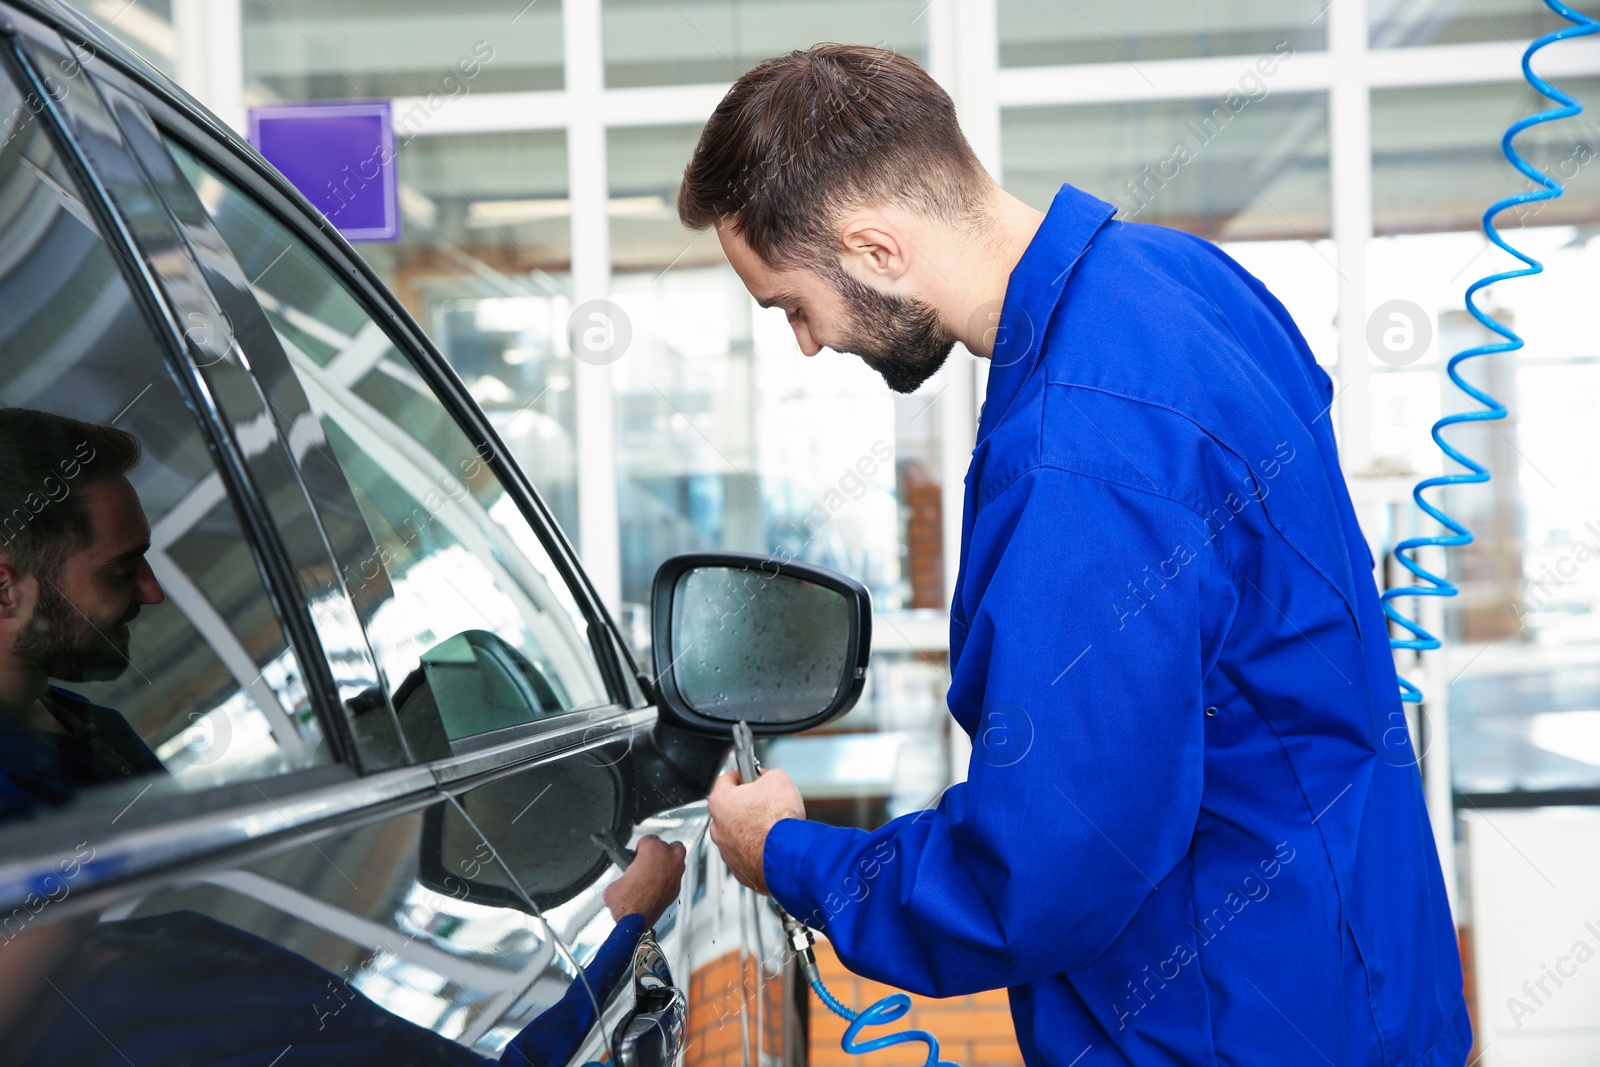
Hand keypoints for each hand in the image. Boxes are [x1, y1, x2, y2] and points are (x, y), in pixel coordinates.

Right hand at [602, 834, 685, 925]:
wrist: (635, 919)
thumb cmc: (627, 898)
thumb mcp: (618, 876)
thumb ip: (626, 868)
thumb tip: (627, 873)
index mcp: (653, 848)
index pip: (648, 840)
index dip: (640, 849)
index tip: (637, 856)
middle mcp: (669, 856)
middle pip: (667, 846)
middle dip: (658, 853)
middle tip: (647, 863)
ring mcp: (677, 871)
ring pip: (676, 860)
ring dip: (666, 865)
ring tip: (651, 875)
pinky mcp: (678, 886)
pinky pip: (674, 877)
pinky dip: (667, 880)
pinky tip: (656, 886)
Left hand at [708, 768, 804, 895]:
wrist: (787, 856)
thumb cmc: (778, 821)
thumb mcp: (778, 779)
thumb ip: (768, 775)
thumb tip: (769, 779)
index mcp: (721, 802)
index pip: (725, 779)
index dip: (742, 774)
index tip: (750, 775)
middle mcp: (718, 828)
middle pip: (731, 809)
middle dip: (748, 804)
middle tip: (766, 801)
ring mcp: (727, 851)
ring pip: (738, 834)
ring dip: (752, 828)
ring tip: (773, 825)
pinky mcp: (740, 869)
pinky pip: (748, 853)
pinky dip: (758, 848)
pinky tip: (773, 843)